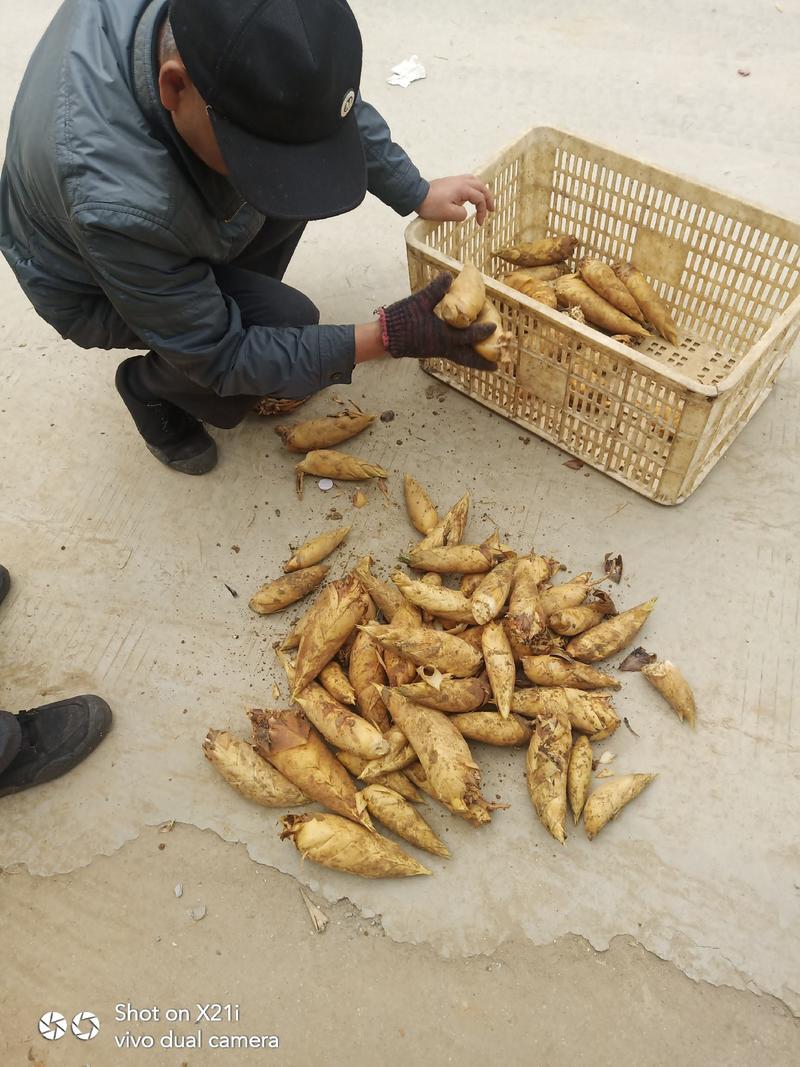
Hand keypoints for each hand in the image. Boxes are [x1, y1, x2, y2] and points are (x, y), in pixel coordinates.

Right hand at [380, 274, 496, 369]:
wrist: (385, 337)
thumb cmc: (402, 319)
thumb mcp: (419, 301)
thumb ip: (435, 290)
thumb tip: (448, 275)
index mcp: (442, 337)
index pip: (468, 336)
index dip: (482, 331)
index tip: (493, 326)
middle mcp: (442, 348)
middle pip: (467, 359)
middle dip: (482, 363)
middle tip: (496, 367)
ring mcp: (437, 352)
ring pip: (460, 359)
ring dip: (473, 361)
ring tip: (485, 365)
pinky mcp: (431, 352)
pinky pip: (452, 355)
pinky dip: (462, 355)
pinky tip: (464, 350)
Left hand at [417, 175, 494, 225]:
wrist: (416, 195)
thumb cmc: (431, 205)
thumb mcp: (448, 214)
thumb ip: (461, 215)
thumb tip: (464, 213)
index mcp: (463, 189)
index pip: (479, 199)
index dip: (482, 211)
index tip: (479, 223)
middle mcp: (461, 181)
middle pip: (481, 187)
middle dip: (488, 199)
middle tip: (492, 210)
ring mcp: (455, 180)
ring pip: (475, 181)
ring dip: (482, 191)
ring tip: (484, 200)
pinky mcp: (450, 182)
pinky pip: (467, 181)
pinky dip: (473, 187)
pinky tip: (471, 194)